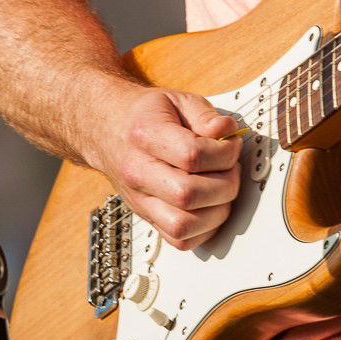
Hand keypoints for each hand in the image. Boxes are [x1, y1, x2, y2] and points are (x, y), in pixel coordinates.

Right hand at [89, 88, 241, 248]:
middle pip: (188, 195)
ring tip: (222, 187)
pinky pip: (179, 240)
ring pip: (183, 225)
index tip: (231, 145)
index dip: (224, 153)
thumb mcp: (177, 99)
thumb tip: (227, 132)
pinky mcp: (147, 217)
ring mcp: (140, 200)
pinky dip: (204, 229)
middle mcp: (138, 173)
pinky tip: (211, 206)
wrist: (109, 130)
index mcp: (145, 136)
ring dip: (217, 210)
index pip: (192, 156)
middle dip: (225, 183)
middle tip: (231, 168)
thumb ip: (205, 114)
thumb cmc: (145, 115)